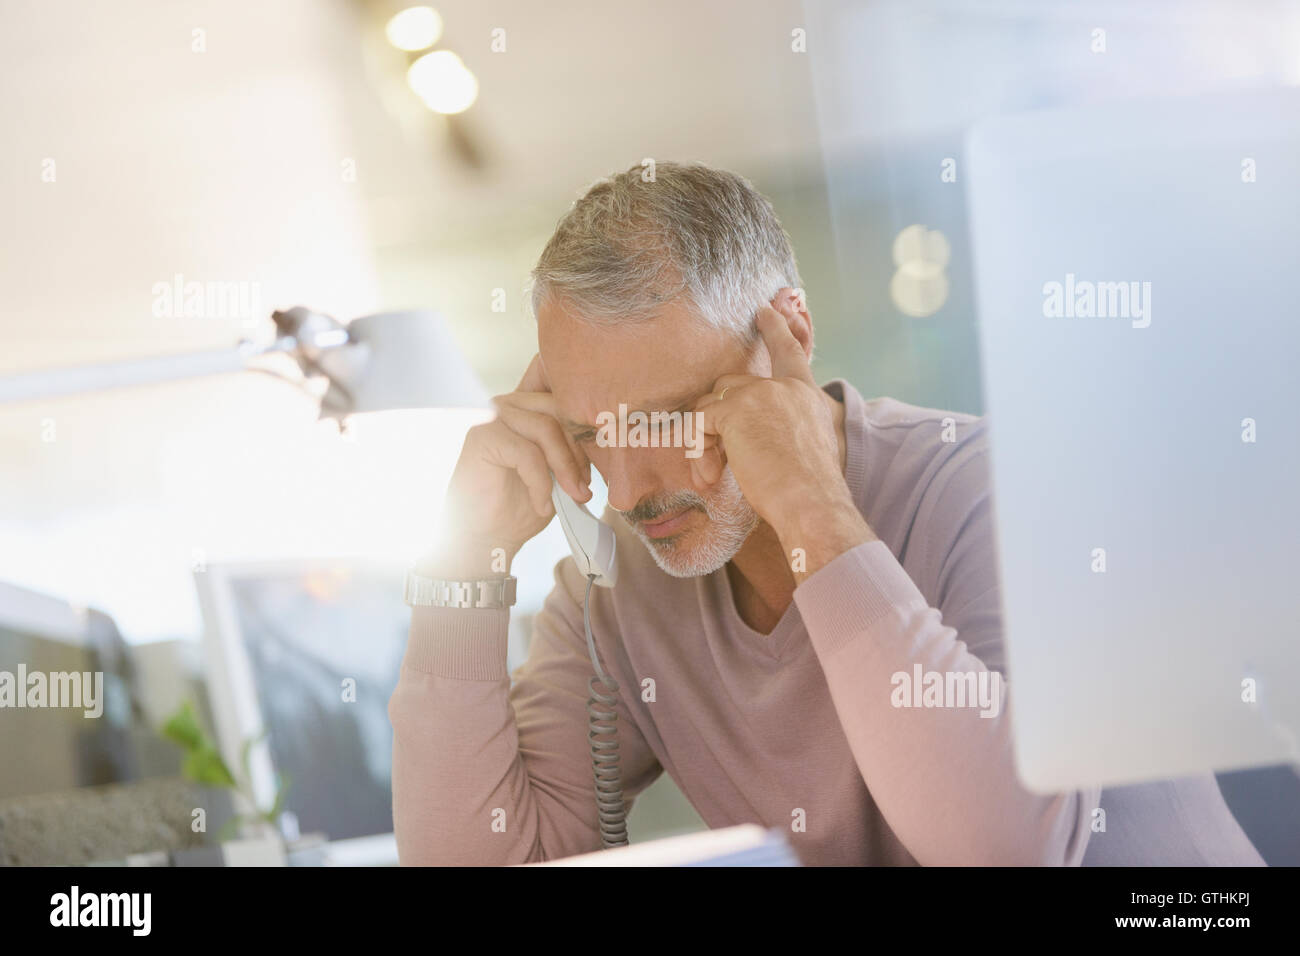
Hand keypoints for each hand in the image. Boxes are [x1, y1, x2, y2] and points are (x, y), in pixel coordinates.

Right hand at [428, 354, 590, 576]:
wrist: (485, 537)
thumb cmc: (520, 505)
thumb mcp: (559, 473)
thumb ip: (575, 452)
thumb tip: (610, 443)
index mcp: (527, 406)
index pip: (568, 405)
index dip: (587, 437)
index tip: (595, 474)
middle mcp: (508, 403)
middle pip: (559, 412)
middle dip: (579, 452)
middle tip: (586, 487)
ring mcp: (492, 417)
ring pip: (546, 429)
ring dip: (565, 467)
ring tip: (572, 496)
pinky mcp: (482, 437)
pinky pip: (528, 454)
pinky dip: (541, 483)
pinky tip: (542, 505)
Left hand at [692, 301, 874, 579]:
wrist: (812, 501)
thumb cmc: (811, 491)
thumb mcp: (810, 450)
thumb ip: (788, 431)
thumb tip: (754, 437)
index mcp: (806, 394)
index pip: (789, 352)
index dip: (776, 329)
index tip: (764, 309)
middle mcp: (784, 386)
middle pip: (731, 387)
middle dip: (717, 422)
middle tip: (714, 463)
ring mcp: (759, 394)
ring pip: (711, 405)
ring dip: (706, 441)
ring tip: (713, 475)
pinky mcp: (735, 411)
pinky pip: (699, 424)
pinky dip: (698, 451)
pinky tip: (709, 476)